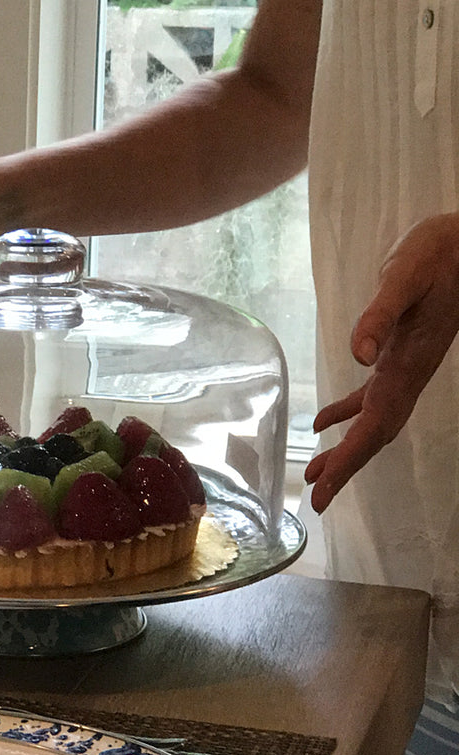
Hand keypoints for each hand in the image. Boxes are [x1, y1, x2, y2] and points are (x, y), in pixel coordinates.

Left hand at [305, 214, 458, 511]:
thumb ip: (380, 316)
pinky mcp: (400, 354)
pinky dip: (347, 413)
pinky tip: (323, 422)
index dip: (348, 460)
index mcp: (407, 366)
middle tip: (317, 499)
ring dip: (346, 447)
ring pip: (374, 420)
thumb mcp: (403, 278)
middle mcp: (408, 375)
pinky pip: (373, 396)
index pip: (374, 426)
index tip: (324, 490)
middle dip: (346, 467)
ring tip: (316, 473)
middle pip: (374, 434)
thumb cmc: (437, 254)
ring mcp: (406, 367)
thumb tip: (358, 355)